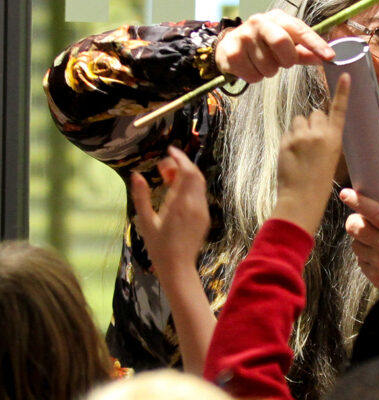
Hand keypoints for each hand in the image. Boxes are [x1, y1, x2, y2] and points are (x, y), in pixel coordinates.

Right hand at [131, 146, 209, 274]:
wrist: (177, 266)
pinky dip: (189, 187)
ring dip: (185, 175)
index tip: (170, 150)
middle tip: (163, 166)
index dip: (180, 158)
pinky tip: (175, 191)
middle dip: (181, 164)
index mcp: (180, 204)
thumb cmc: (158, 246)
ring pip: (199, 184)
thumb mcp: (145, 220)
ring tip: (166, 177)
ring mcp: (202, 211)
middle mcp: (195, 205)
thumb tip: (136, 175)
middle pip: (195, 174)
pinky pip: (199, 195)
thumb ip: (141, 196)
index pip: (187, 172)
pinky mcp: (205, 217)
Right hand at [214, 9, 335, 82]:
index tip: (330, 56)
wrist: (230, 45)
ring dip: (270, 71)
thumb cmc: (265, 44)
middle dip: (287, 59)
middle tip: (284, 63)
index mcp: (278, 18)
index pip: (300, 30)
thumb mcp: (287, 44)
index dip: (315, 43)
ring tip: (264, 63)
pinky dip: (255, 77)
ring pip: (267, 65)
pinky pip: (252, 75)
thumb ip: (305, 52)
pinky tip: (251, 68)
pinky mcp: (230, 51)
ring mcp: (242, 35)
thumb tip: (325, 58)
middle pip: (281, 42)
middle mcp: (259, 22)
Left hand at [273, 74, 350, 234]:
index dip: (343, 92)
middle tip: (313, 141)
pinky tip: (293, 154)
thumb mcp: (332, 158)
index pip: (339, 109)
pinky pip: (289, 130)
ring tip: (301, 148)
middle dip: (314, 122)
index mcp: (335, 139)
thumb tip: (318, 126)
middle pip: (316, 113)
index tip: (345, 75)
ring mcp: (300, 136)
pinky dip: (290, 138)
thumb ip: (327, 139)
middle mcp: (319, 134)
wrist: (301, 198)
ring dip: (301, 128)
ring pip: (300, 119)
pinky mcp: (286, 140)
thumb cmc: (319, 182)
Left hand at [342, 189, 378, 290]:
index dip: (358, 201)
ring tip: (374, 241)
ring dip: (360, 240)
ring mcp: (378, 263)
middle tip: (361, 220)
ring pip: (354, 244)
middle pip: (355, 227)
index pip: (375, 212)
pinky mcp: (373, 276)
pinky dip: (365, 256)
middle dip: (354, 221)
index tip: (346, 194)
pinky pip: (360, 260)